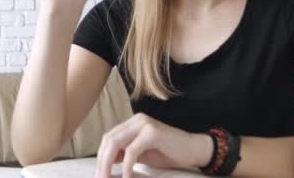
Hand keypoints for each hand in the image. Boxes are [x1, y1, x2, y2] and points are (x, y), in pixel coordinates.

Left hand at [95, 113, 212, 177]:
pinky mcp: (152, 132)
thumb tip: (106, 163)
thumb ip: (124, 154)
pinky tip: (127, 177)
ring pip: (116, 142)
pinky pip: (132, 150)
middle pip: (109, 139)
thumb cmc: (169, 153)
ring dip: (108, 163)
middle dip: (102, 161)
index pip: (108, 138)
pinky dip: (126, 165)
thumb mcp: (142, 154)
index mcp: (132, 123)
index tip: (99, 174)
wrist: (194, 151)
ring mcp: (144, 124)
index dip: (101, 156)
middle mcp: (136, 120)